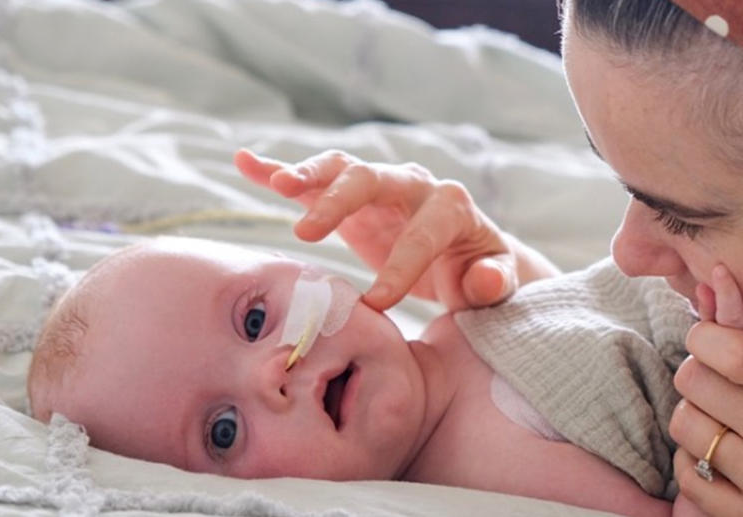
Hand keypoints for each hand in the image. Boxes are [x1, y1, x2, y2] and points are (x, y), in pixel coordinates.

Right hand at [235, 149, 556, 310]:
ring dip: (307, 174)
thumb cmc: (480, 272)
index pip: (424, 232)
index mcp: (450, 207)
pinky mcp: (348, 198)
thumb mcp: (493, 282)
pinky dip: (280, 169)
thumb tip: (486, 280)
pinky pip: (312, 178)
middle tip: (307, 235)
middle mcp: (412, 185)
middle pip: (371, 180)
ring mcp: (377, 187)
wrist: (465, 255)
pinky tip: (246, 162)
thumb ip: (495, 281)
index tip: (377, 303)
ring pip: (339, 169)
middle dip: (339, 202)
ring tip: (279, 185)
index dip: (402, 265)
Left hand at [669, 249, 742, 516]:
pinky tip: (718, 453)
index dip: (706, 335)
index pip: (729, 351)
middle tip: (713, 373)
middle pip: (694, 383)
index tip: (712, 336)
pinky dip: (693, 463)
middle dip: (697, 371)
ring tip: (717, 411)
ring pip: (686, 428)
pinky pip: (688, 478)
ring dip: (693, 416)